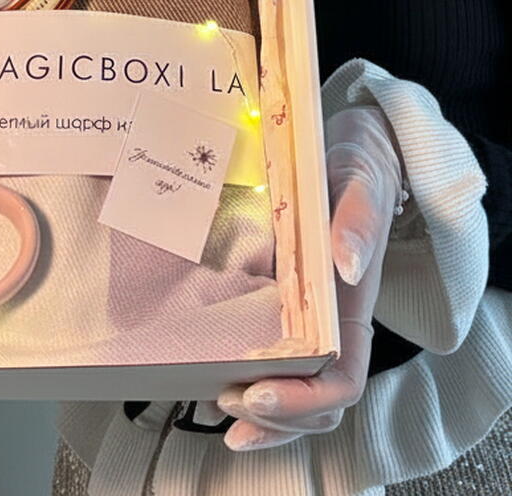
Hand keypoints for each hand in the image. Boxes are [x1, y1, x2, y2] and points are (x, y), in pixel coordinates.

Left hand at [217, 105, 403, 450]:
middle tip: (224, 404)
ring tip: (216, 407)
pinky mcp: (282, 306)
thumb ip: (357, 220)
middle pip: (316, 400)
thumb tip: (346, 265)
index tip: (257, 394)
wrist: (354, 153)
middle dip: (275, 418)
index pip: (343, 380)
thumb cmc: (358, 170)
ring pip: (294, 390)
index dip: (303, 400)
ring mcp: (307, 319)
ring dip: (261, 413)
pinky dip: (247, 381)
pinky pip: (272, 359)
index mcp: (353, 308)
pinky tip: (211, 383)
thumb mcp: (360, 181)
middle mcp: (333, 324)